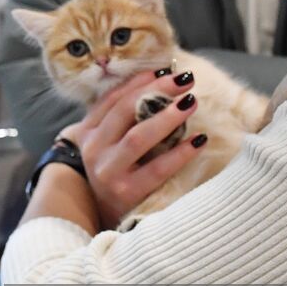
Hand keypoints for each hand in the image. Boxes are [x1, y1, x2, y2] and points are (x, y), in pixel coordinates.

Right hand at [66, 69, 207, 227]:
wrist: (101, 216)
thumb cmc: (113, 172)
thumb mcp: (106, 143)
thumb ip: (121, 117)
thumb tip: (159, 82)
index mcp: (87, 132)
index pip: (112, 99)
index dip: (139, 81)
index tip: (166, 69)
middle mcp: (94, 150)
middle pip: (125, 111)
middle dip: (156, 91)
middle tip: (185, 81)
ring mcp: (108, 172)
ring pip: (138, 137)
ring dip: (167, 117)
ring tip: (190, 103)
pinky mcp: (126, 192)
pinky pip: (157, 168)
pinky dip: (180, 153)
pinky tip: (199, 140)